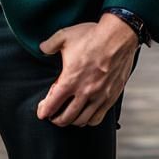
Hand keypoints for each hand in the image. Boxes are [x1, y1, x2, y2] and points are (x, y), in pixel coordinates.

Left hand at [36, 13, 139, 127]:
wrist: (118, 37)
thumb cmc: (91, 36)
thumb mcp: (64, 36)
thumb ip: (49, 45)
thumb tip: (42, 48)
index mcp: (70, 79)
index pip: (53, 103)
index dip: (44, 111)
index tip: (41, 113)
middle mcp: (84, 92)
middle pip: (66, 117)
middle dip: (56, 119)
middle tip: (52, 116)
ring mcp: (98, 97)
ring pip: (81, 120)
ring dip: (71, 122)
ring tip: (67, 117)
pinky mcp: (110, 97)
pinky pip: (97, 118)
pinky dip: (88, 121)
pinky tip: (84, 116)